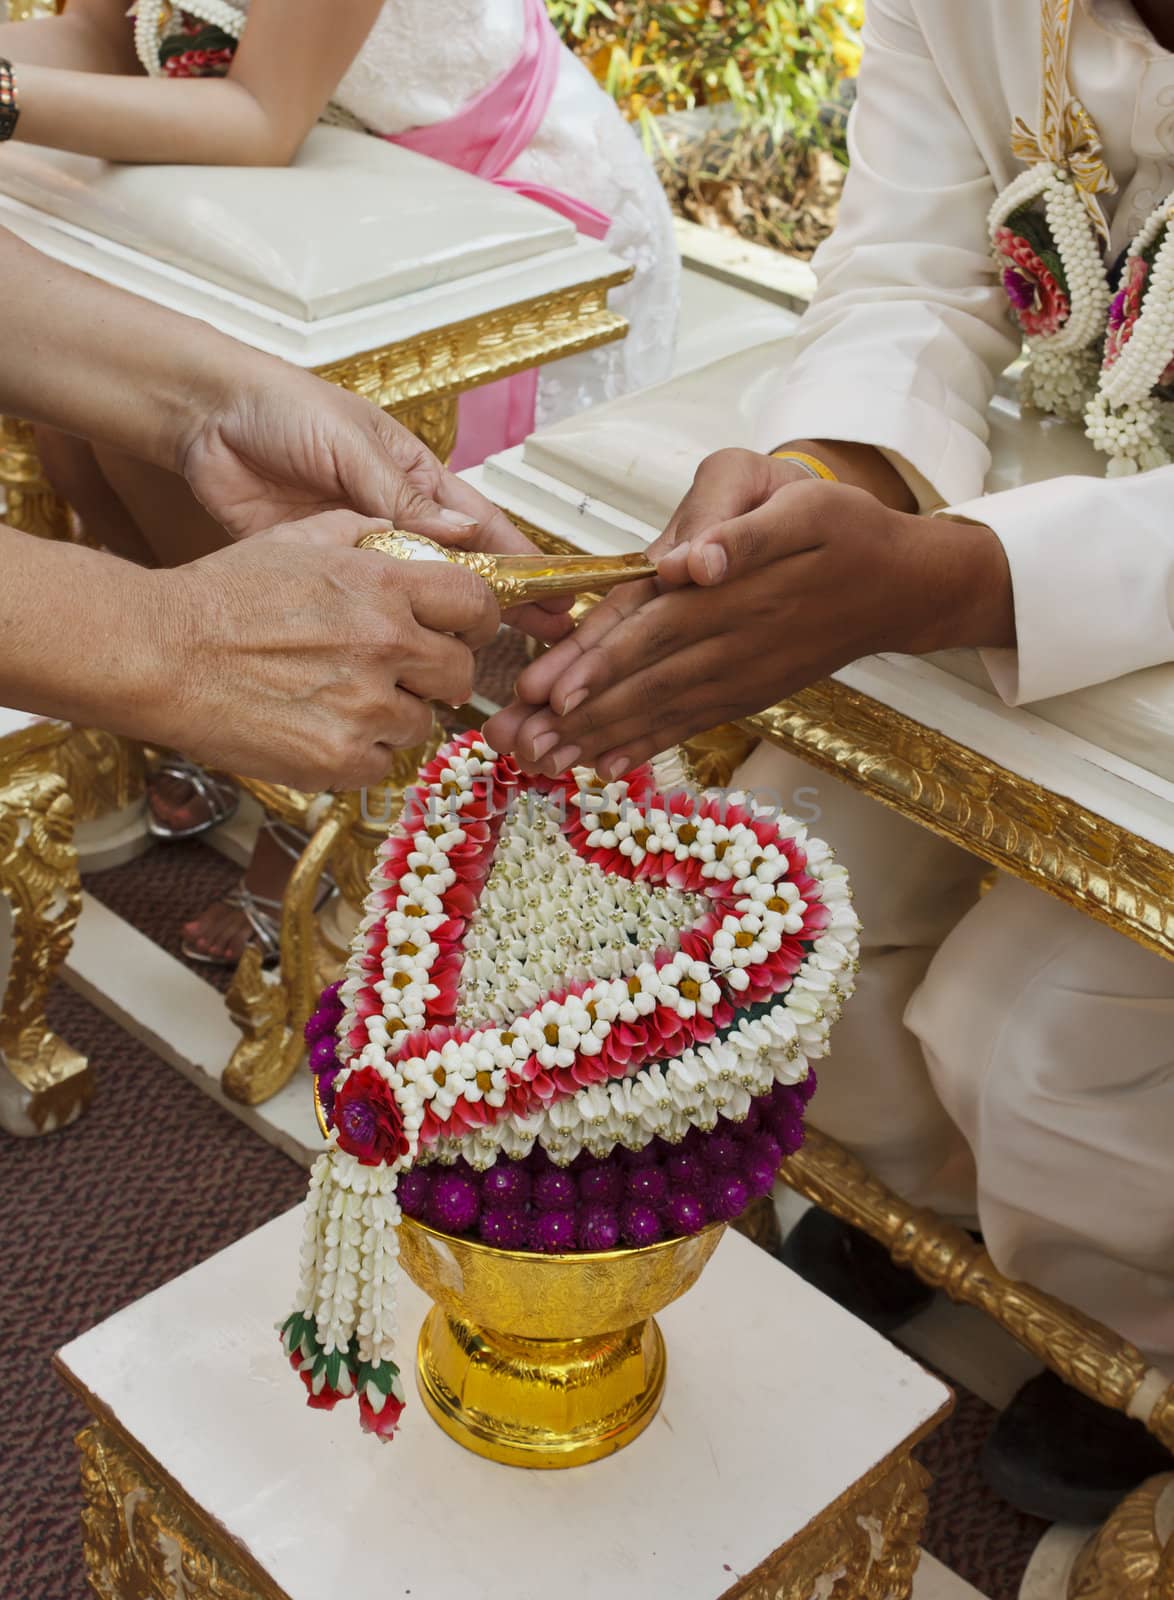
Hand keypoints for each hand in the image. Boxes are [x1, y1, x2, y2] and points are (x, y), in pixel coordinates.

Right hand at [149, 510, 500, 789]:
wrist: (159, 652)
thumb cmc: (221, 593)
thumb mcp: (294, 539)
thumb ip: (358, 532)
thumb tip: (397, 529)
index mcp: (384, 587)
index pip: (477, 606)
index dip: (477, 622)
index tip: (465, 632)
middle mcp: (386, 646)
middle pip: (460, 674)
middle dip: (439, 675)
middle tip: (406, 676)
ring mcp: (365, 707)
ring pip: (421, 724)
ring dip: (395, 717)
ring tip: (345, 701)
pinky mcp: (337, 758)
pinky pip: (381, 764)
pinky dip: (360, 754)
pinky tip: (323, 731)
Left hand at [178, 367, 570, 640]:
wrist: (204, 418)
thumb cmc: (284, 410)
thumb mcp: (351, 446)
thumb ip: (402, 495)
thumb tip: (465, 533)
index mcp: (418, 482)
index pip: (486, 531)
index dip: (524, 569)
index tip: (556, 604)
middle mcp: (399, 523)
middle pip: (460, 578)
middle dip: (497, 614)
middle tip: (536, 652)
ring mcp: (361, 557)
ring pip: (414, 605)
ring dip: (441, 636)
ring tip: (472, 675)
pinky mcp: (321, 579)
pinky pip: (360, 614)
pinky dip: (382, 639)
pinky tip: (400, 669)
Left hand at [485, 478, 1013, 778]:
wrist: (902, 586)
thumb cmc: (840, 525)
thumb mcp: (796, 498)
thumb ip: (740, 527)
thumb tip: (696, 563)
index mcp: (734, 587)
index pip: (656, 623)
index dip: (602, 658)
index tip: (551, 688)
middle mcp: (733, 641)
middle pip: (645, 678)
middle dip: (578, 711)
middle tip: (520, 737)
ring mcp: (741, 676)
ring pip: (660, 709)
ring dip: (598, 736)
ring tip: (542, 758)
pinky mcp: (747, 694)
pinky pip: (690, 723)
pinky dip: (645, 745)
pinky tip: (601, 767)